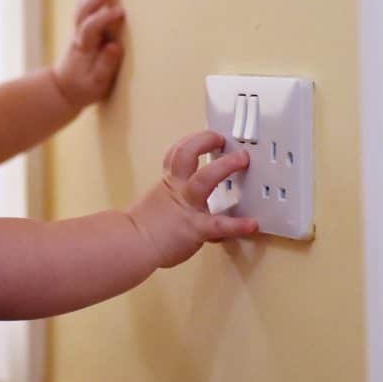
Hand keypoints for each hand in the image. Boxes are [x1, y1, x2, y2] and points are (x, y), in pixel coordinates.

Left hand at [51, 0, 126, 108]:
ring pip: (83, 6)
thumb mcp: (96, 85)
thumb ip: (106, 66)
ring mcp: (78, 31)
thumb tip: (115, 45)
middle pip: (86, 11)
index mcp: (84, 49)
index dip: (105, 19)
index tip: (122, 12)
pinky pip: (84, 7)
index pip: (92, 28)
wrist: (63, 89)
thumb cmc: (83, 89)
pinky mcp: (81, 29)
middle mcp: (79, 36)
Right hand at [128, 131, 258, 268]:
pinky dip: (238, 225)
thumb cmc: (143, 228)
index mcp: (169, 183)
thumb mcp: (158, 203)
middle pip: (186, 154)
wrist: (131, 245)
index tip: (208, 135)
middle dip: (205, 141)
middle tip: (222, 139)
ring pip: (204, 179)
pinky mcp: (195, 228)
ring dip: (225, 165)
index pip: (179, 153)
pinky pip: (219, 225)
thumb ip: (174, 197)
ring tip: (242, 159)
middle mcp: (178, 189)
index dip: (195, 140)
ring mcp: (187, 206)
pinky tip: (251, 224)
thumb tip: (186, 201)